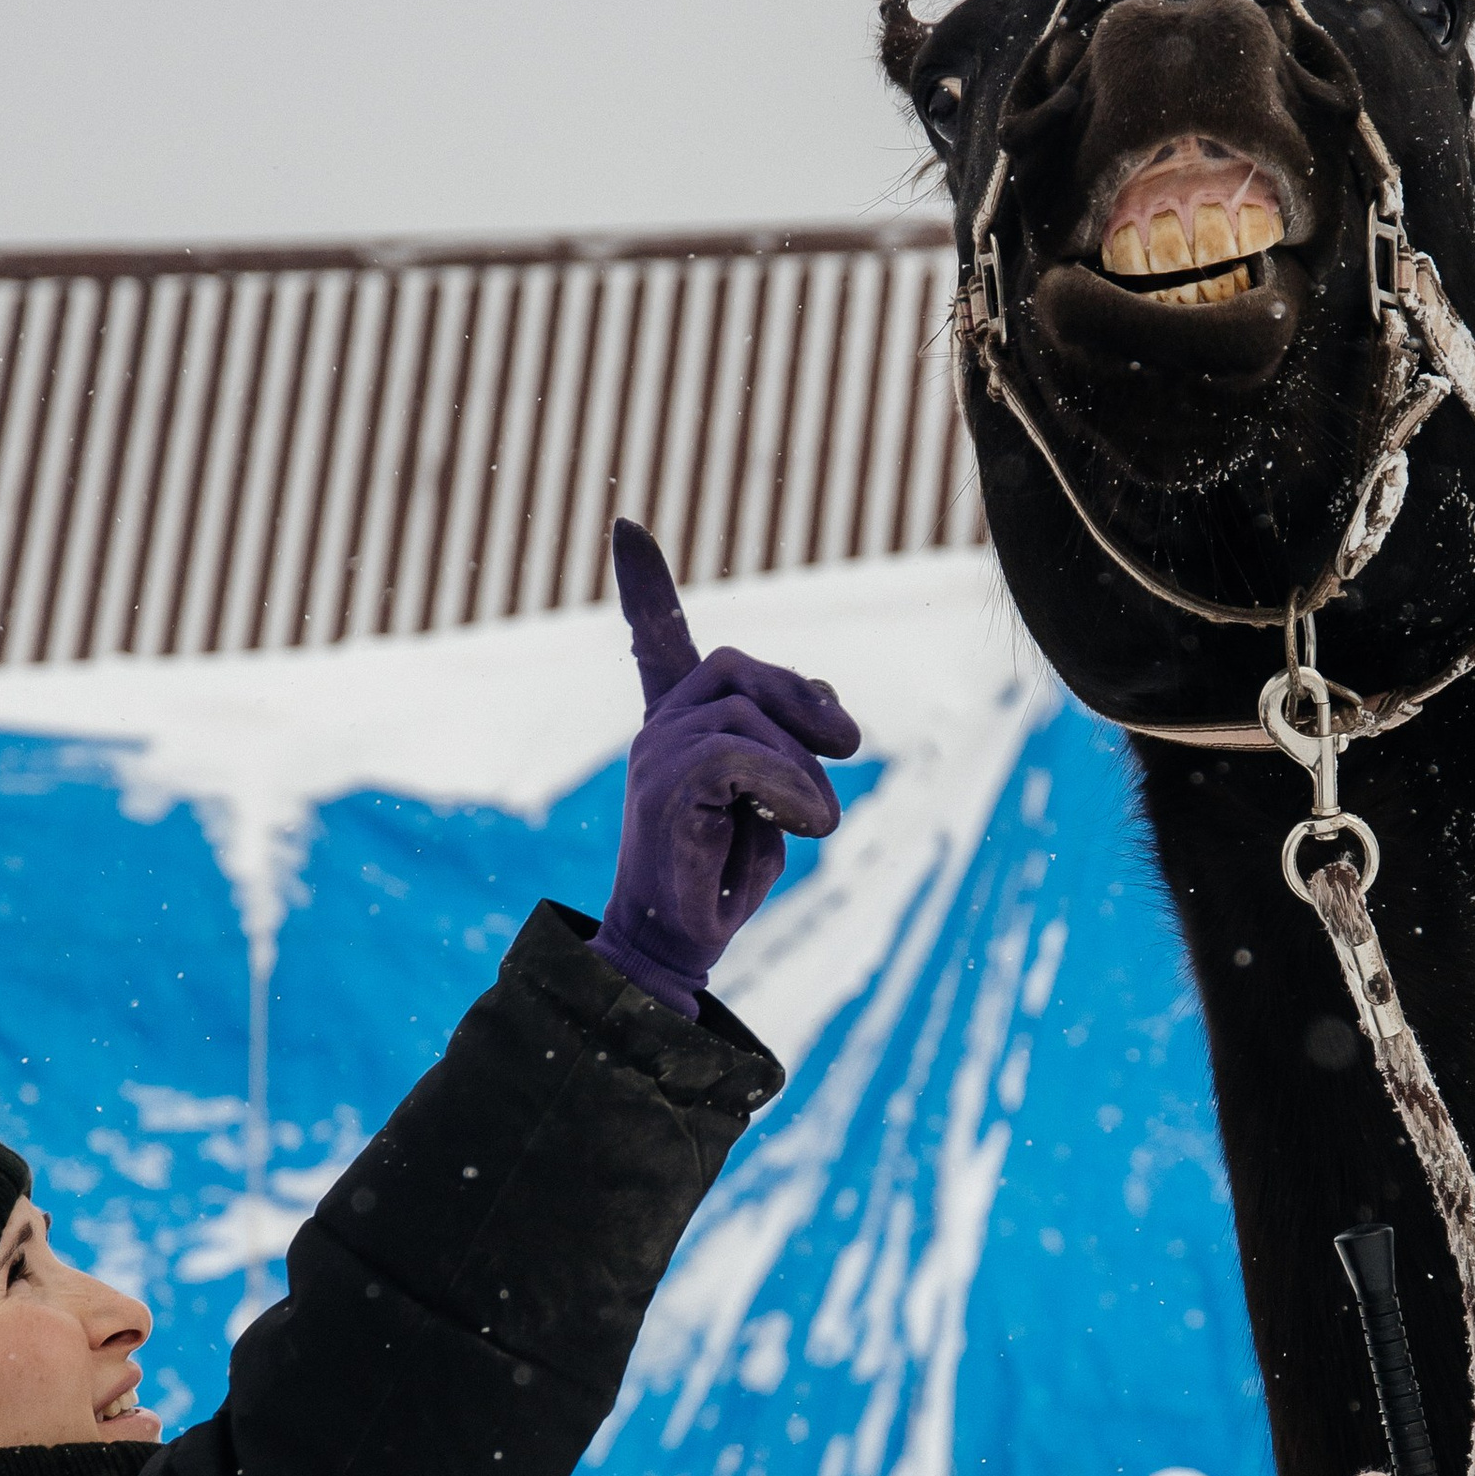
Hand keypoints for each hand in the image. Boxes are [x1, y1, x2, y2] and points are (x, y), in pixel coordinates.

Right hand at [593, 519, 861, 1016]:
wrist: (675, 949)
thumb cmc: (723, 878)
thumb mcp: (775, 799)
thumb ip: (793, 743)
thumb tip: (829, 700)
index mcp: (679, 728)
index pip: (658, 642)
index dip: (646, 589)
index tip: (626, 527)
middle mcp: (658, 733)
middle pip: (736, 668)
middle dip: (803, 699)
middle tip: (848, 746)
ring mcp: (653, 758)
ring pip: (748, 714)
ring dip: (802, 769)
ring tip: (813, 822)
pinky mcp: (661, 789)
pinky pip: (738, 753)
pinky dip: (788, 785)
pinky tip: (803, 826)